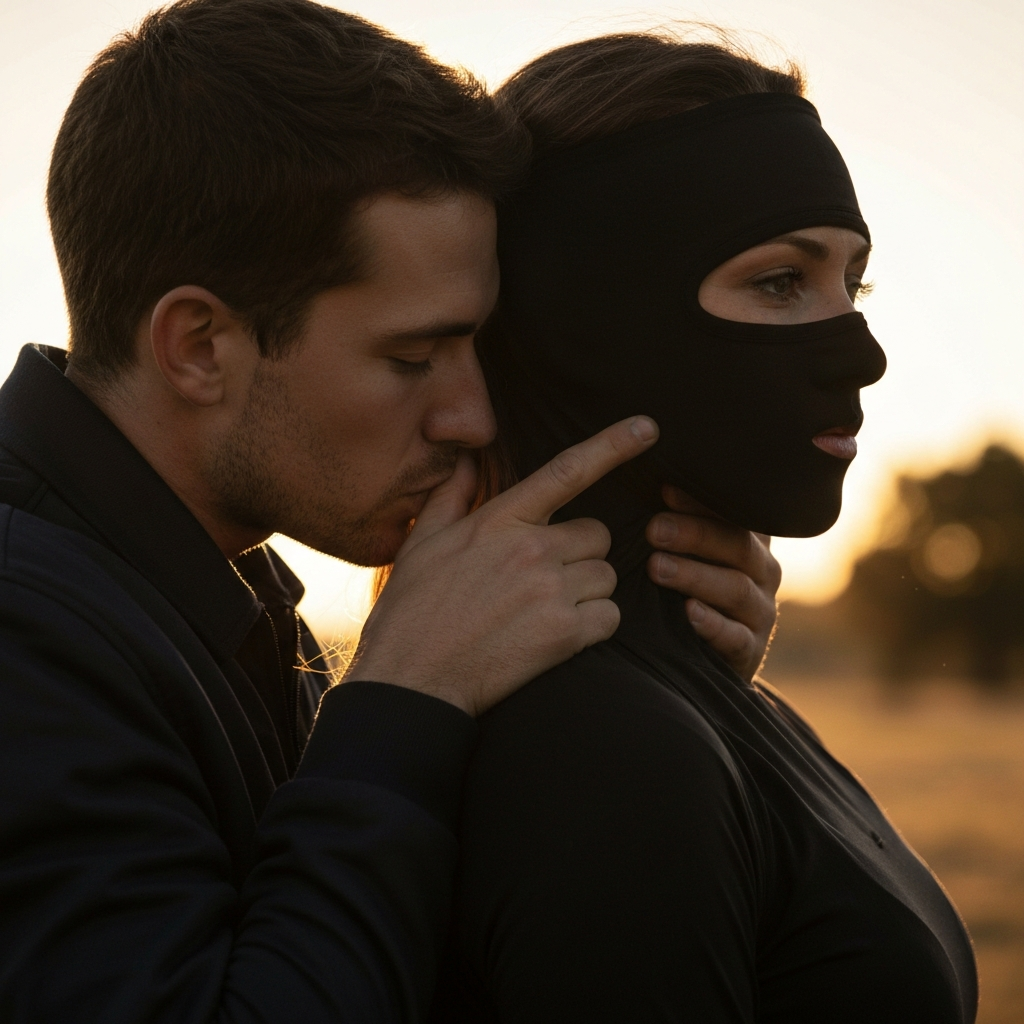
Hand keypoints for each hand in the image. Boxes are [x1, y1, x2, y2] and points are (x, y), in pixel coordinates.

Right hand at [346, 416, 658, 715]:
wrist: (411, 679)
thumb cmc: (411, 612)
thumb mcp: (421, 543)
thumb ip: (451, 497)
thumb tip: (467, 461)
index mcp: (500, 521)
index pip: (566, 471)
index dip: (612, 445)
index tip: (648, 428)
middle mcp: (532, 549)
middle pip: (598, 535)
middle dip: (580, 554)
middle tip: (546, 579)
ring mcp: (551, 591)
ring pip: (606, 577)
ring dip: (587, 592)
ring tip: (544, 611)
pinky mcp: (565, 633)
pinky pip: (610, 617)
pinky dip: (594, 626)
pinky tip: (558, 636)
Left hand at [645, 486, 780, 681]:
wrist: (703, 658)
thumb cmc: (684, 591)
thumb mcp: (685, 555)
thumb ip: (673, 524)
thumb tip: (643, 486)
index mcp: (748, 540)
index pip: (733, 514)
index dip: (700, 502)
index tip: (664, 491)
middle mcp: (762, 572)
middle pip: (736, 545)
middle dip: (694, 534)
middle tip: (653, 530)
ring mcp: (760, 612)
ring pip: (735, 588)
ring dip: (695, 576)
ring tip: (656, 567)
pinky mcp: (750, 650)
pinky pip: (736, 637)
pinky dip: (713, 624)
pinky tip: (688, 613)